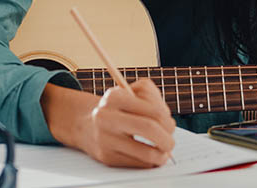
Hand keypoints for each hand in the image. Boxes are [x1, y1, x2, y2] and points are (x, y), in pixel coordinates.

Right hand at [41, 79, 175, 167]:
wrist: (87, 124)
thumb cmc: (117, 108)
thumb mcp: (132, 92)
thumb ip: (153, 99)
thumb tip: (168, 124)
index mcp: (114, 96)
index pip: (153, 110)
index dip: (168, 121)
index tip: (170, 125)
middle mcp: (106, 116)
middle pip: (149, 129)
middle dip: (167, 139)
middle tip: (170, 142)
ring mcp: (104, 138)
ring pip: (146, 152)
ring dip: (162, 155)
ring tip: (163, 151)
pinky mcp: (106, 156)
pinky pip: (137, 164)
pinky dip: (149, 162)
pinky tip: (148, 156)